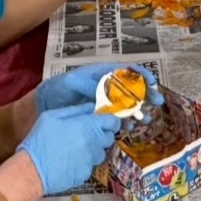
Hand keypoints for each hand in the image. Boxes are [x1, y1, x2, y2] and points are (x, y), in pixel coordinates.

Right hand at [18, 105, 120, 193]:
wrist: (32, 170)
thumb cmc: (40, 139)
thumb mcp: (52, 116)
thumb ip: (75, 110)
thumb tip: (91, 107)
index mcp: (88, 126)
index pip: (113, 122)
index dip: (110, 121)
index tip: (103, 122)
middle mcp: (94, 144)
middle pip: (109, 137)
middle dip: (101, 134)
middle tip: (85, 134)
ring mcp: (91, 161)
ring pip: (100, 153)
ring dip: (93, 149)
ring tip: (74, 149)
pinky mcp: (86, 174)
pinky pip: (89, 165)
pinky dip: (83, 163)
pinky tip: (69, 161)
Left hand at [35, 63, 163, 114]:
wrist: (43, 107)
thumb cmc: (57, 90)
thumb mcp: (72, 83)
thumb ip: (90, 85)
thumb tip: (108, 92)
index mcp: (102, 74)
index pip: (126, 71)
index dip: (141, 75)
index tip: (152, 83)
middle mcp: (107, 87)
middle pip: (132, 88)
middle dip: (146, 95)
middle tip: (157, 103)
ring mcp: (105, 103)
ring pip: (128, 106)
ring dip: (138, 111)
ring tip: (145, 120)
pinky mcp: (100, 117)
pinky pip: (117, 119)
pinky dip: (125, 124)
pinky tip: (129, 129)